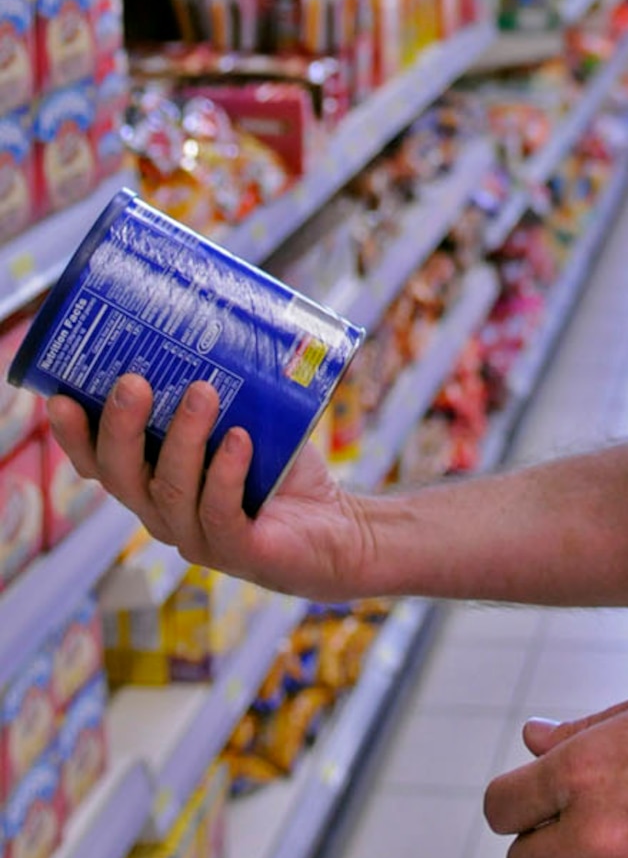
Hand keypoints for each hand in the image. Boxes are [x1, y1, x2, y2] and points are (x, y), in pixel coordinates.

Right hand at [47, 375, 373, 601]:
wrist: (337, 528)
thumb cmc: (281, 469)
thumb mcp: (247, 420)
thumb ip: (225, 382)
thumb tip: (219, 306)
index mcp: (154, 482)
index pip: (99, 464)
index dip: (73, 436)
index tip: (60, 396)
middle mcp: (164, 512)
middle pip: (122, 477)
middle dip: (121, 428)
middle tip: (134, 381)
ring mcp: (198, 536)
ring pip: (172, 491)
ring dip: (184, 439)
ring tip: (202, 392)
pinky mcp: (239, 551)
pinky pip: (221, 514)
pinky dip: (227, 474)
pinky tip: (240, 440)